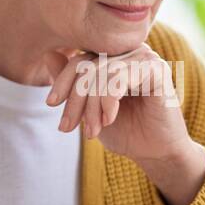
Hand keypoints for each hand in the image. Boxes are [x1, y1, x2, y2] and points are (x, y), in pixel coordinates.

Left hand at [44, 45, 204, 204]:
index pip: (79, 59)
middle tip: (68, 127)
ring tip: (93, 130)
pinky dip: (108, 100)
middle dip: (74, 100)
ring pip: (102, 72)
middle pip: (88, 66)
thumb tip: (48, 54)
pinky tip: (109, 119)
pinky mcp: (156, 69)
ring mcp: (144, 57)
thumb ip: (73, 84)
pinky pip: (120, 77)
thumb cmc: (125, 130)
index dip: (62, 81)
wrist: (156, 152)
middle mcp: (129, 51)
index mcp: (113, 57)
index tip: (51, 104)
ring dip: (92, 106)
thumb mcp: (89, 109)